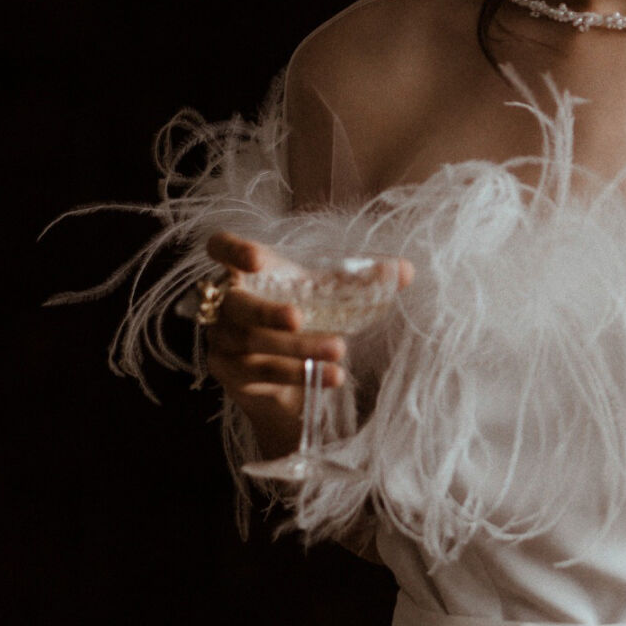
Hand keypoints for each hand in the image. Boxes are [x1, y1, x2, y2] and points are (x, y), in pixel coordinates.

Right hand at [200, 233, 411, 462]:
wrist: (283, 373)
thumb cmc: (300, 313)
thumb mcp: (326, 293)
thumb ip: (360, 280)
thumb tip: (406, 270)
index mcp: (243, 270)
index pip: (220, 247)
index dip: (231, 250)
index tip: (257, 259)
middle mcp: (224, 303)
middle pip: (237, 304)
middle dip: (268, 312)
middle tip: (299, 318)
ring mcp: (222, 339)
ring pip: (254, 343)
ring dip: (297, 349)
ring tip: (339, 351)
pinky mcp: (230, 372)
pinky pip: (263, 373)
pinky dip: (299, 375)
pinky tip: (331, 377)